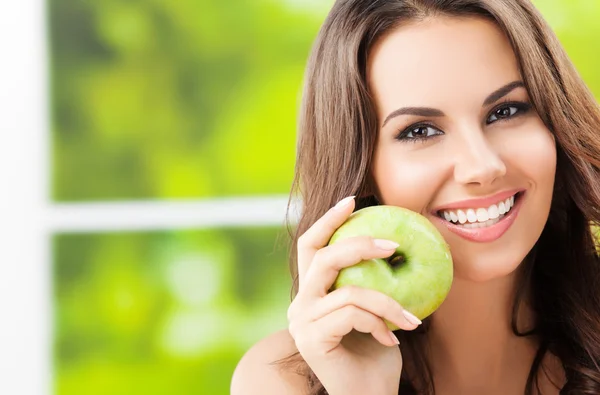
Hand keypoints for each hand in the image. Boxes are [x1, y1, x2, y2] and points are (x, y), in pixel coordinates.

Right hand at [287, 196, 420, 394]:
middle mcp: (300, 304)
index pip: (311, 247)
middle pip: (322, 257)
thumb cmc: (377, 355)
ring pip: (347, 289)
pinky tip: (392, 341)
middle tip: (393, 244)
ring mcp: (301, 322)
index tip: (353, 200)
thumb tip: (398, 244)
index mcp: (311, 293)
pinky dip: (380, 322)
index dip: (328, 220)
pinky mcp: (310, 339)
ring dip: (387, 301)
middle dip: (359, 244)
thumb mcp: (379, 311)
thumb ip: (376, 282)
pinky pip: (353, 313)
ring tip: (411, 318)